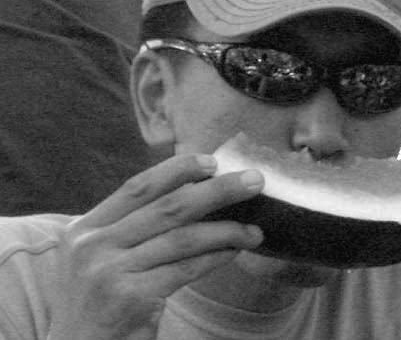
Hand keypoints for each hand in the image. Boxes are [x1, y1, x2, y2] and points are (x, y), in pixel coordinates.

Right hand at [48, 154, 263, 339]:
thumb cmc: (99, 300)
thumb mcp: (101, 255)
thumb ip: (133, 226)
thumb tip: (195, 193)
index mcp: (86, 228)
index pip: (138, 187)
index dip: (178, 169)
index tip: (212, 161)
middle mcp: (94, 245)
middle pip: (168, 207)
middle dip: (217, 190)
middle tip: (253, 181)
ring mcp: (110, 272)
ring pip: (183, 238)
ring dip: (226, 230)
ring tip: (254, 231)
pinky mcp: (130, 298)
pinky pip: (186, 269)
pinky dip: (215, 258)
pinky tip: (234, 252)